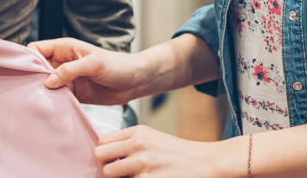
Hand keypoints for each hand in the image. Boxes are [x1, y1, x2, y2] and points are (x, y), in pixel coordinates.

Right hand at [28, 38, 147, 104]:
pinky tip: (49, 108)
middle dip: (32, 77)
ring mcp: (67, 78)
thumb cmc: (116, 65)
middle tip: (27, 90)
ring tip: (36, 101)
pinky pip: (57, 97)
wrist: (134, 82)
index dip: (28, 58)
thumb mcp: (93, 63)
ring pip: (45, 84)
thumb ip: (70, 70)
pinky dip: (53, 102)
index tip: (24, 72)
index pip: (37, 48)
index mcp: (64, 48)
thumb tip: (48, 81)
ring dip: (42, 92)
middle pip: (38, 68)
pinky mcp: (73, 93)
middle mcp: (62, 62)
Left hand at [95, 125, 221, 177]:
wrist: (206, 163)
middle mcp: (138, 146)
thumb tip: (105, 155)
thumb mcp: (152, 137)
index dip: (106, 153)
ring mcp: (142, 166)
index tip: (113, 160)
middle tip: (120, 172)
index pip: (102, 141)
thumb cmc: (178, 153)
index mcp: (138, 132)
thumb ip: (129, 142)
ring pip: (108, 174)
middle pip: (100, 156)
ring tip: (137, 176)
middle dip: (107, 166)